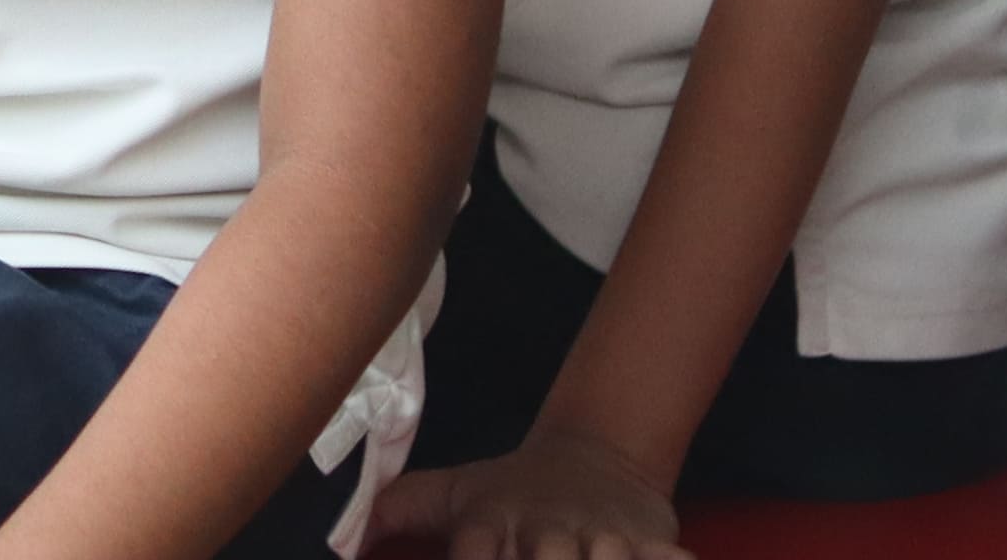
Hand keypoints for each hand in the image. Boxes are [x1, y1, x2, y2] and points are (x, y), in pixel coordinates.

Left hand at [380, 427, 686, 559]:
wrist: (594, 457)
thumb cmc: (510, 489)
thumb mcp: (450, 494)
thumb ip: (394, 510)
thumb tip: (340, 539)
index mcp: (492, 521)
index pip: (474, 555)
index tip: (475, 559)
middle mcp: (544, 530)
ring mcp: (599, 536)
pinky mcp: (649, 541)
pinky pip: (666, 559)